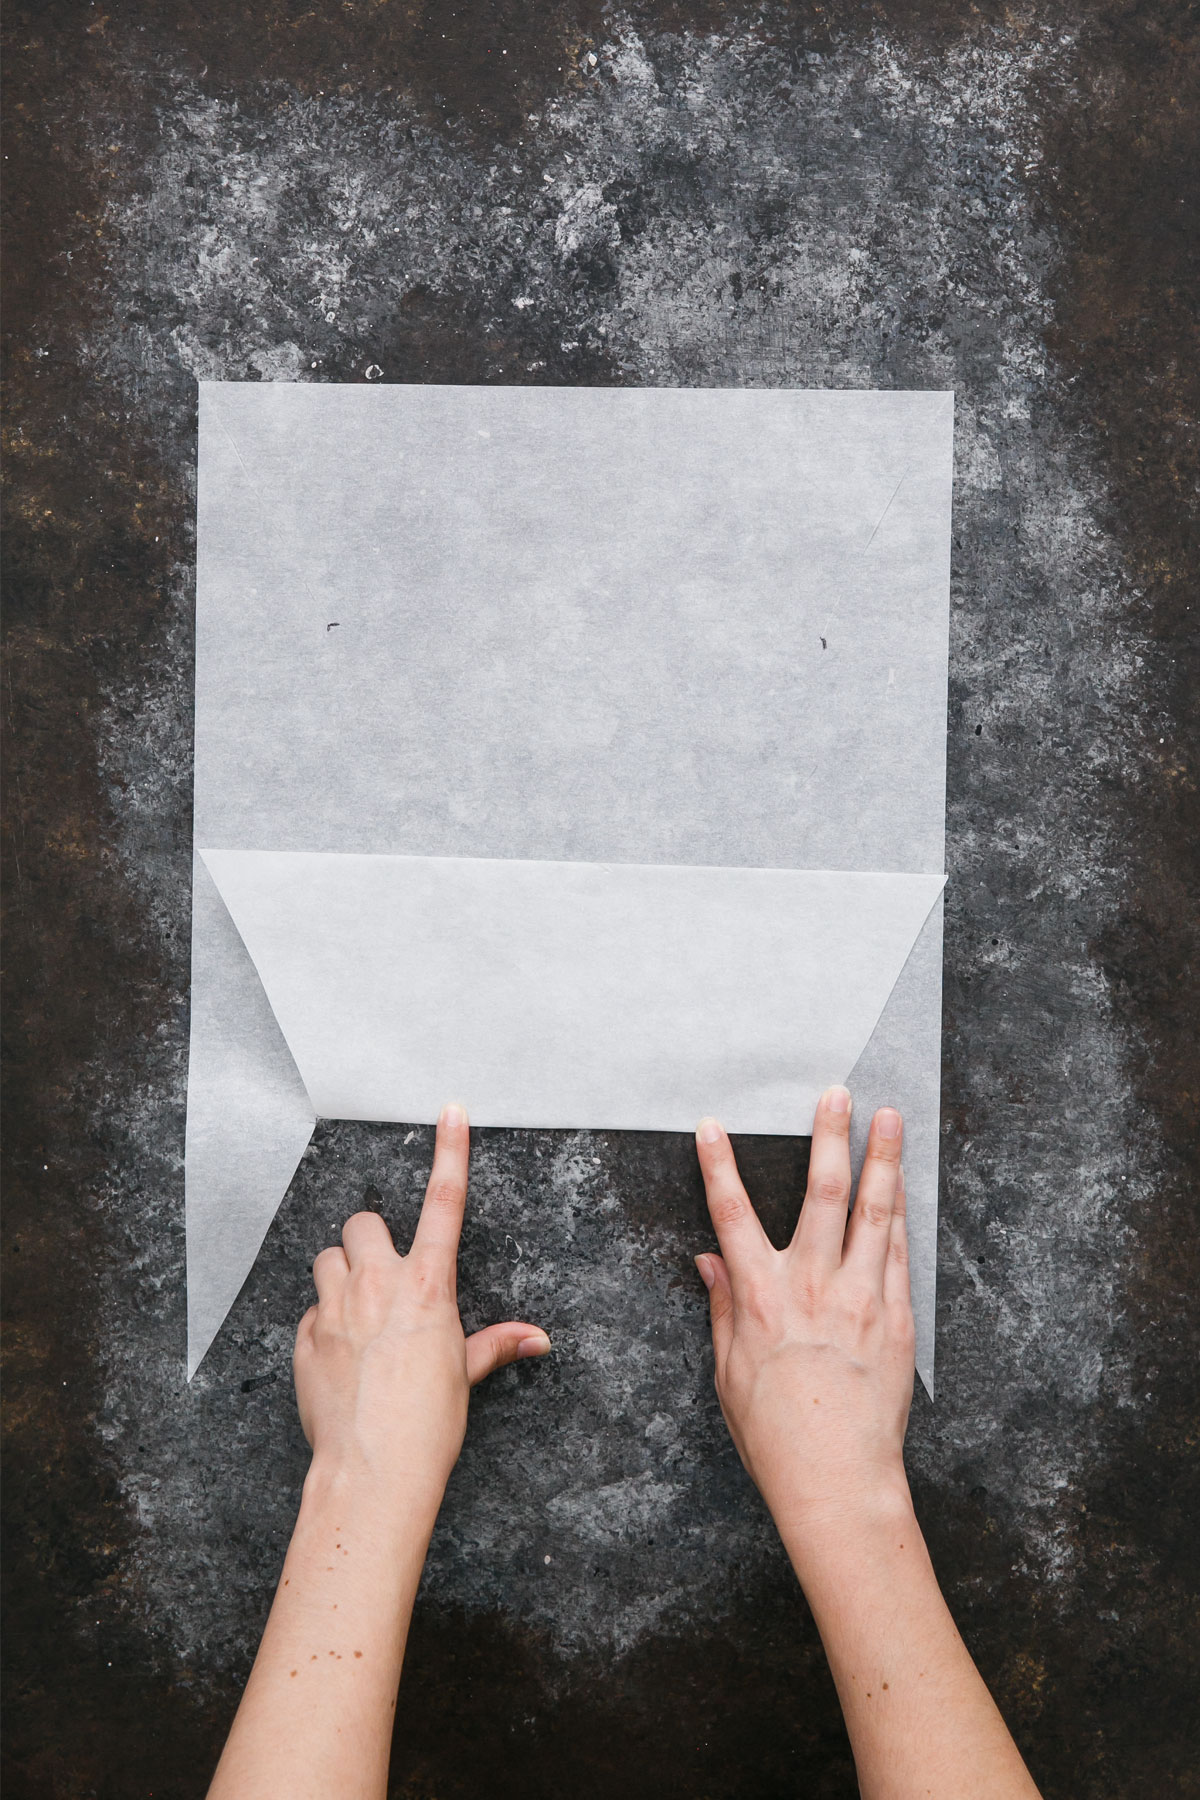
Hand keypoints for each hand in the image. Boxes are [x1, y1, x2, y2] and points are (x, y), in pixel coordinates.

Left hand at [293, 1103, 550, 1514]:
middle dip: (371, 1242)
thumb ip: (494, 1345)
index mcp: (427, 1286)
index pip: (445, 1201)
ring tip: (359, 1312)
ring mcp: (334, 1310)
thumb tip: (536, 1339)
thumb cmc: (427, 1425)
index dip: (450, 1151)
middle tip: (384, 1275)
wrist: (371, 1472)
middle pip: (363, 1224)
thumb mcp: (465, 1376)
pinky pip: (309, 1312)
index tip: (451, 1111)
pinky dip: (322, 1324)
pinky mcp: (304, 1340)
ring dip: (341, 1275)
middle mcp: (378, 1285)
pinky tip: (340, 1356)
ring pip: (327, 1259)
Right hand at [694, 1088, 914, 1552]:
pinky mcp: (895, 1318)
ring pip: (874, 1211)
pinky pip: (898, 1253)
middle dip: (828, 1136)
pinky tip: (902, 1188)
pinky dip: (899, 1215)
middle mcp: (812, 1286)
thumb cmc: (774, 1436)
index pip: (732, 1214)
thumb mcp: (728, 1373)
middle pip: (821, 1193)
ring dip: (882, 1159)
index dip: (719, 1165)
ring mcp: (860, 1298)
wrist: (837, 1480)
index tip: (713, 1126)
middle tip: (837, 1093)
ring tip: (890, 1118)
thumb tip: (710, 1260)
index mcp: (759, 1297)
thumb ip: (721, 1307)